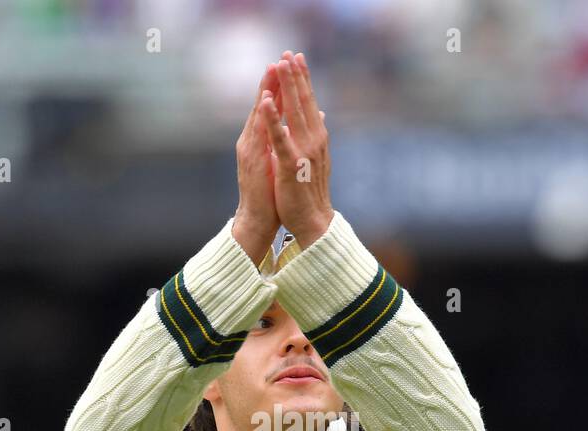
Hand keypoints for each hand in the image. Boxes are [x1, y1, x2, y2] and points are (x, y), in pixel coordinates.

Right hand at [231, 64, 281, 263]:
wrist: (257, 220)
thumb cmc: (271, 194)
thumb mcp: (280, 163)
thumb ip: (285, 143)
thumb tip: (297, 127)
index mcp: (260, 141)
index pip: (270, 109)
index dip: (278, 88)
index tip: (288, 67)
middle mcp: (251, 141)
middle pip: (262, 105)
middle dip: (271, 81)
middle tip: (280, 58)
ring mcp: (250, 150)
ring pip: (258, 114)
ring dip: (266, 91)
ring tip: (273, 69)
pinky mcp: (252, 161)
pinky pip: (258, 136)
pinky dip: (262, 118)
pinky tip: (266, 102)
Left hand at [258, 51, 332, 249]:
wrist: (312, 221)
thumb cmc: (309, 191)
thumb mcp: (314, 157)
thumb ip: (315, 133)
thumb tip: (319, 113)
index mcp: (315, 138)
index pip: (308, 102)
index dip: (302, 79)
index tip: (296, 57)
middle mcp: (313, 141)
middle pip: (303, 101)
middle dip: (295, 76)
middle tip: (289, 52)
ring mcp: (303, 152)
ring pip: (294, 113)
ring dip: (287, 88)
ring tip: (280, 65)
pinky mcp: (291, 165)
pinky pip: (280, 138)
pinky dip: (274, 119)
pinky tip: (268, 102)